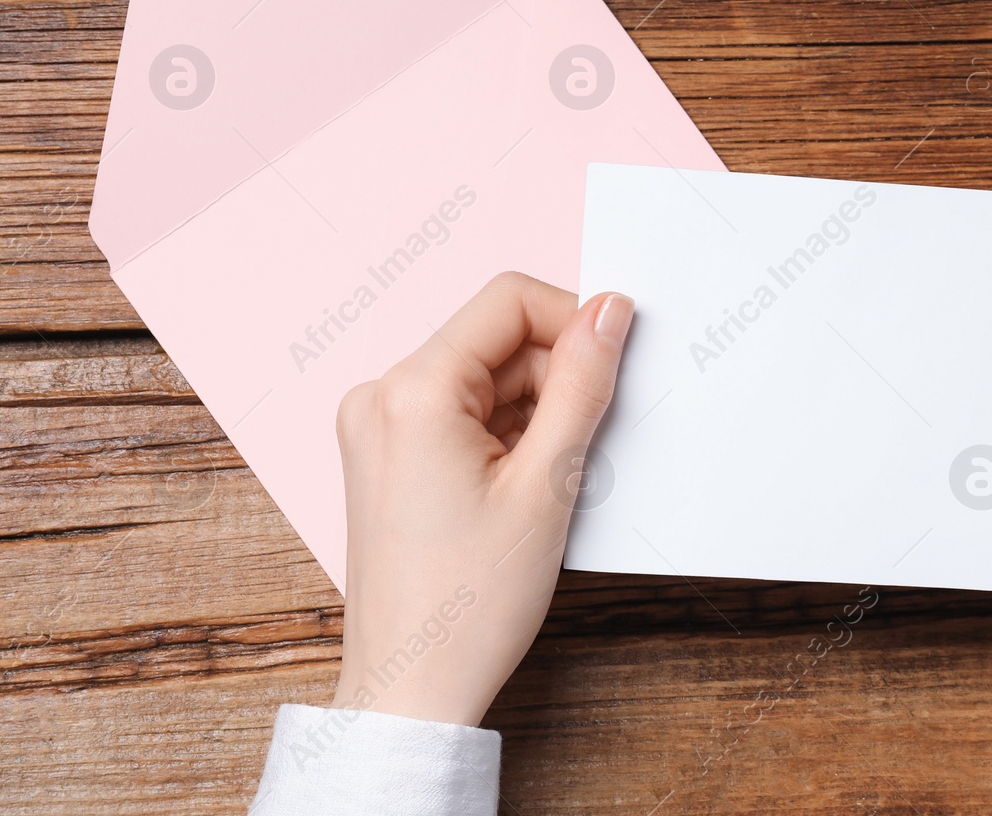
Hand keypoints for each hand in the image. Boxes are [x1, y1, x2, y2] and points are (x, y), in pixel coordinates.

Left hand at [329, 272, 633, 725]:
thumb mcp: (547, 483)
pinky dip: (505, 435)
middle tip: (589, 441)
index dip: (574, 320)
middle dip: (555, 377)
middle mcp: (380, 396)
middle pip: (496, 341)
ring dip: (534, 411)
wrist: (413, 689)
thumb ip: (582, 383)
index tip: (615, 360)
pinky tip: (524, 488)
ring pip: (483, 378)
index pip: (509, 301)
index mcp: (411, 390)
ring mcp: (376, 427)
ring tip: (550, 482)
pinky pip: (460, 413)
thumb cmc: (470, 604)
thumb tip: (610, 312)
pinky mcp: (384, 455)